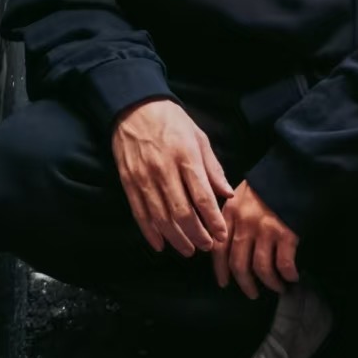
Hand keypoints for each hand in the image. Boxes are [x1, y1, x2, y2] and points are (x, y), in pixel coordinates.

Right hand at [111, 99, 231, 257]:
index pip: (202, 196)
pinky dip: (150, 232)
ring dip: (176, 238)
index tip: (221, 235)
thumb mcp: (199, 137)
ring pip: (161, 217)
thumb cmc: (172, 122)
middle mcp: (164, 170)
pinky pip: (140, 213)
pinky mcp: (129, 182)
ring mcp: (144, 177)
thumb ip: (213, 168)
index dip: (213, 220)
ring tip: (188, 250)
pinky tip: (160, 244)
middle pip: (182, 212)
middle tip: (206, 247)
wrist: (135, 107)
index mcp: (186, 157)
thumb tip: (228, 193)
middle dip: (196, 234)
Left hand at [213, 182, 298, 299]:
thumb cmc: (273, 180)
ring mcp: (265, 229)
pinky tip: (292, 277)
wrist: (300, 167)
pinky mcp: (286, 233)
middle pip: (238, 263)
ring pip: (261, 268)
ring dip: (269, 283)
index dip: (220, 269)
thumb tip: (227, 238)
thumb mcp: (244, 191)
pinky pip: (283, 264)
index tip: (224, 282)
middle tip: (252, 293)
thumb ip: (233, 213)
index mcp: (231, 212)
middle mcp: (245, 223)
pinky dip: (288, 275)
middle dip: (245, 283)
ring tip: (277, 288)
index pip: (218, 248)